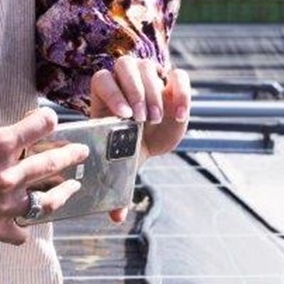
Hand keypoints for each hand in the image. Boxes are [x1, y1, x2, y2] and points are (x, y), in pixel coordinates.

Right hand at [0, 109, 89, 244]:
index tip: (52, 120)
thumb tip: (14, 143)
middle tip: (80, 153)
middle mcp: (7, 174)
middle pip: (53, 163)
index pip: (42, 126)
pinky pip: (20, 232)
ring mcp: (1, 204)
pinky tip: (27, 222)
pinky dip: (24, 227)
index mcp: (1, 144)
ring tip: (71, 188)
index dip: (48, 120)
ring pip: (46, 202)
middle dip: (71, 155)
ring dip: (62, 193)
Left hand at [89, 57, 191, 223]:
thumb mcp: (124, 162)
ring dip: (152, 93)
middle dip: (134, 92)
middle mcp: (125, 80)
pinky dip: (181, 92)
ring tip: (155, 120)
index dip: (112, 93)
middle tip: (140, 120)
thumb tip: (116, 217)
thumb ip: (119, 184)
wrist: (151, 137)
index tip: (122, 118)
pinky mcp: (173, 81)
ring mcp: (150, 76)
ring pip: (148, 67)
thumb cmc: (129, 148)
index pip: (102, 79)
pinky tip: (179, 115)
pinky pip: (179, 76)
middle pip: (125, 66)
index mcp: (105, 95)